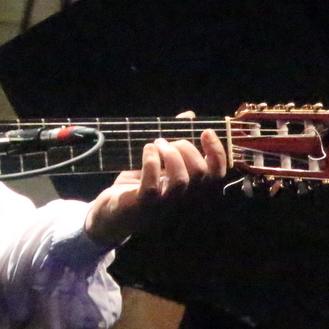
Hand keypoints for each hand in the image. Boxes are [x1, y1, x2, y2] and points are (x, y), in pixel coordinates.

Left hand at [84, 125, 226, 246]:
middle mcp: (183, 202)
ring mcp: (164, 207)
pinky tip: (147, 150)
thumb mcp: (159, 161)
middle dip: (186, 148)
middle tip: (166, 141)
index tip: (206, 131)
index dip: (217, 152)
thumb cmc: (139, 184)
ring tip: (156, 145)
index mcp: (191, 190)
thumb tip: (188, 115)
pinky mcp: (142, 207)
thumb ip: (175, 140)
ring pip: (180, 181)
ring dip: (169, 154)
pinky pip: (151, 187)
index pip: (217, 175)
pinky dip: (151, 163)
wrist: (111, 212)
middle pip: (201, 174)